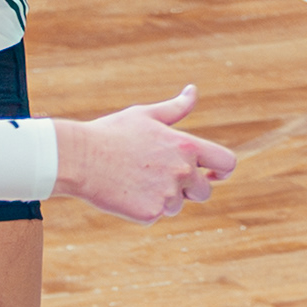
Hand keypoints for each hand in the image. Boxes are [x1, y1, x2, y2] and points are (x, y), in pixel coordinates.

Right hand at [51, 87, 234, 222]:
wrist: (79, 158)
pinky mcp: (150, 213)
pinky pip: (155, 215)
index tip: (213, 174)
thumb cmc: (111, 133)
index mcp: (186, 146)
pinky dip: (143, 208)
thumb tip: (193, 91)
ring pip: (177, 206)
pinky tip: (125, 192)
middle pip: (204, 191)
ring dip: (162, 198)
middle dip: (189, 189)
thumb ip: (176, 108)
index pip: (226, 162)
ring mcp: (167, 194)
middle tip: (158, 178)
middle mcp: (182, 172)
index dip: (223, 170)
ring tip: (135, 180)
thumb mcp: (145, 115)